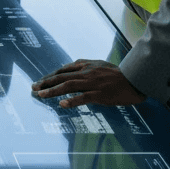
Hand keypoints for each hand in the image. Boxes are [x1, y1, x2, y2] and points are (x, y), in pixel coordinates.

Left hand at [31, 59, 145, 107]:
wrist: (135, 79)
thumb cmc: (118, 73)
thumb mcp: (99, 64)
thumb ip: (84, 65)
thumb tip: (70, 67)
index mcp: (86, 65)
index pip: (63, 70)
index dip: (50, 76)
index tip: (40, 81)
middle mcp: (86, 72)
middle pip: (62, 77)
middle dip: (46, 82)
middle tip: (33, 88)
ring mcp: (93, 83)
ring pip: (68, 86)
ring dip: (53, 90)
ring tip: (40, 94)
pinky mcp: (100, 94)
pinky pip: (83, 97)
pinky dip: (72, 101)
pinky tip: (62, 104)